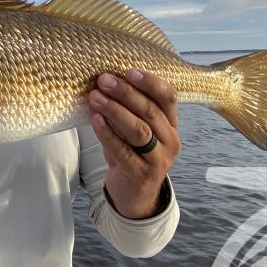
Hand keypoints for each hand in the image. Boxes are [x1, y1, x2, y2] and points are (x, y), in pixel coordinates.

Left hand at [87, 69, 179, 218]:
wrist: (136, 195)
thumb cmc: (133, 154)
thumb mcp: (136, 130)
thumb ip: (129, 110)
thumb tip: (105, 83)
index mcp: (171, 125)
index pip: (168, 97)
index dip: (150, 82)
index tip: (128, 71)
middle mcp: (170, 141)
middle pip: (150, 111)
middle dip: (126, 93)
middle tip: (104, 80)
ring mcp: (158, 160)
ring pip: (139, 130)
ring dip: (115, 111)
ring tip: (95, 97)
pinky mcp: (140, 175)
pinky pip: (123, 151)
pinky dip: (107, 134)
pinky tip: (95, 120)